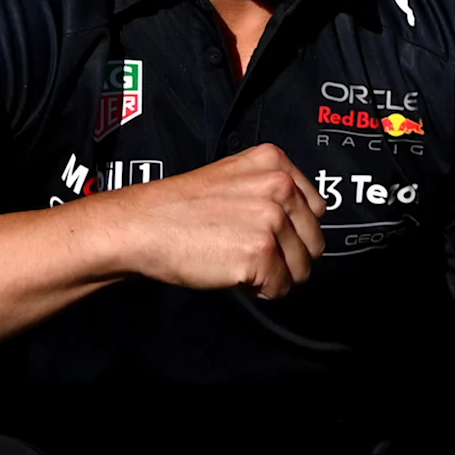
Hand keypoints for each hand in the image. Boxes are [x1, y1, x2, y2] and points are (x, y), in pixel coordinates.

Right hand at [84, 144, 322, 296]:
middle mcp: (279, 187)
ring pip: (302, 268)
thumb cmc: (179, 210)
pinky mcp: (260, 252)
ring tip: (240, 263)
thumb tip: (303, 223)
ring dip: (275, 275)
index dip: (294, 231)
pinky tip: (233, 274)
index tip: (270, 237)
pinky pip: (280, 288)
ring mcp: (271, 220)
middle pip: (314, 241)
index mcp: (275, 163)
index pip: (316, 210)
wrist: (138, 227)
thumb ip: (271, 191)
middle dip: (289, 257)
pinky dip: (260, 290)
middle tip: (252, 256)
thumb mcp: (234, 178)